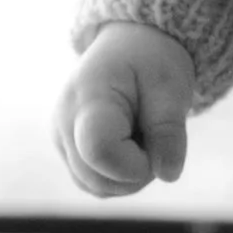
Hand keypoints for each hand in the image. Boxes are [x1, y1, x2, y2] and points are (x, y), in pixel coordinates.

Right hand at [55, 21, 194, 196]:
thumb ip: (169, 132)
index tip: (156, 140)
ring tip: (140, 137)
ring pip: (96, 187)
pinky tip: (129, 146)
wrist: (128, 45)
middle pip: (99, 179)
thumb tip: (168, 176)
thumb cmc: (150, 62)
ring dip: (128, 176)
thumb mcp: (171, 89)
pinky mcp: (65, 149)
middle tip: (154, 135)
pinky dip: (118, 176)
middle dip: (138, 171)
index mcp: (88, 99)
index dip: (137, 163)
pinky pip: (94, 183)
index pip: (100, 152)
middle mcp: (64, 122)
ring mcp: (60, 138)